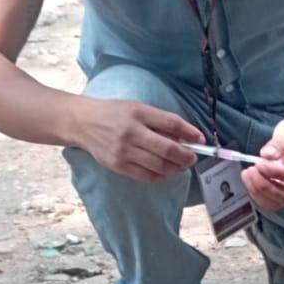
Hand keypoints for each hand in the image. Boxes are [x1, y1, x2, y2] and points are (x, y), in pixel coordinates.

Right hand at [65, 95, 200, 183]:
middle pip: (168, 149)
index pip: (171, 123)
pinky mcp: (118, 166)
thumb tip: (187, 137)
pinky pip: (147, 176)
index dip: (190, 133)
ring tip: (179, 165)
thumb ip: (160, 121)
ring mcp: (123, 151)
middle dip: (186, 156)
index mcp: (138, 113)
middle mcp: (131, 132)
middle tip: (192, 157)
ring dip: (175, 168)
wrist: (82, 122)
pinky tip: (164, 171)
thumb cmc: (114, 113)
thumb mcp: (137, 108)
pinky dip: (161, 175)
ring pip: (159, 166)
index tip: (201, 139)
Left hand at [242, 116, 283, 211]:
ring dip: (259, 192)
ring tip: (247, 174)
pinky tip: (251, 181)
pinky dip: (259, 195)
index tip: (258, 164)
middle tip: (250, 170)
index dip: (275, 173)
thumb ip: (278, 143)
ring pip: (278, 202)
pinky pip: (273, 201)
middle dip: (263, 185)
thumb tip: (266, 155)